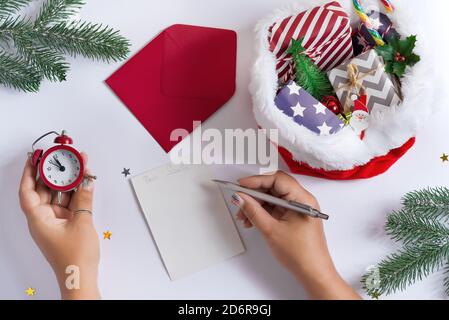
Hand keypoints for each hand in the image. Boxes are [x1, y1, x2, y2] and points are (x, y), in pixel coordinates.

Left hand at [19, 153, 99, 299]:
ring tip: (79, 165)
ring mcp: (55, 221)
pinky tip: (85, 182)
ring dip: (69, 182)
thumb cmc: (74, 257)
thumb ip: (85, 199)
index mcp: (38, 219)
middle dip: (54, 173)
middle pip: (45, 190)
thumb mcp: (82, 222)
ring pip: (59, 195)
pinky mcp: (66, 225)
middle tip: (62, 156)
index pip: (27, 191)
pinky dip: (76, 193)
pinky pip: (69, 204)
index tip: (35, 157)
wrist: (81, 277)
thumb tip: (87, 182)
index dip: (29, 173)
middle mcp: (44, 219)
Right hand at [232, 171, 359, 299]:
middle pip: (274, 187)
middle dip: (254, 194)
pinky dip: (263, 211)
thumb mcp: (271, 230)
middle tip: (239, 199)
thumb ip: (253, 211)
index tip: (241, 185)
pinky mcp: (294, 216)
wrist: (313, 273)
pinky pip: (276, 207)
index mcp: (302, 199)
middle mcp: (302, 200)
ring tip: (244, 215)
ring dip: (256, 204)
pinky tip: (252, 220)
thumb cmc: (301, 254)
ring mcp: (299, 208)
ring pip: (273, 198)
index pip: (277, 179)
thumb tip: (240, 198)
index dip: (256, 180)